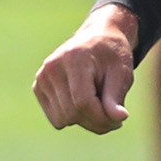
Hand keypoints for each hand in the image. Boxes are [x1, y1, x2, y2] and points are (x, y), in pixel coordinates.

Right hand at [33, 6, 139, 133]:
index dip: (102, 118)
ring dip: (85, 120)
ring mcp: (42, 77)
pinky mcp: (38, 87)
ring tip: (98, 103)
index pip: (82, 102)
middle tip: (113, 115)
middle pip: (71, 114)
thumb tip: (119, 118)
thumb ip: (116, 97)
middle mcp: (52, 67)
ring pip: (62, 120)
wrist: (96, 39)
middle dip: (96, 121)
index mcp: (74, 58)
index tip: (119, 119)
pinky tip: (83, 101)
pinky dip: (72, 117)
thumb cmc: (112, 56)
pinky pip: (56, 119)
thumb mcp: (121, 73)